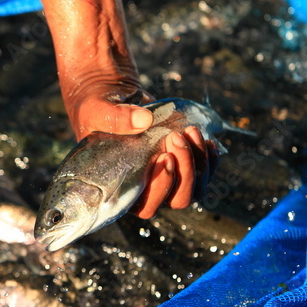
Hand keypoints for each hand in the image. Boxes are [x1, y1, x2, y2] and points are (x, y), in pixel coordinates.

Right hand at [65, 75, 219, 214]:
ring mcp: (168, 180)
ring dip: (198, 162)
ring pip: (194, 188)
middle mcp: (146, 191)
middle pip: (177, 200)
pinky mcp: (182, 166)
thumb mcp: (97, 111)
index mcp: (120, 189)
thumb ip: (114, 118)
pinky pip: (204, 173)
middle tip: (176, 138)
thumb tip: (143, 121)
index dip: (159, 188)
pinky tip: (206, 140)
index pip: (146, 206)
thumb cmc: (97, 112)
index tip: (163, 158)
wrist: (114, 100)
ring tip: (190, 131)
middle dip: (184, 171)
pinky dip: (209, 158)